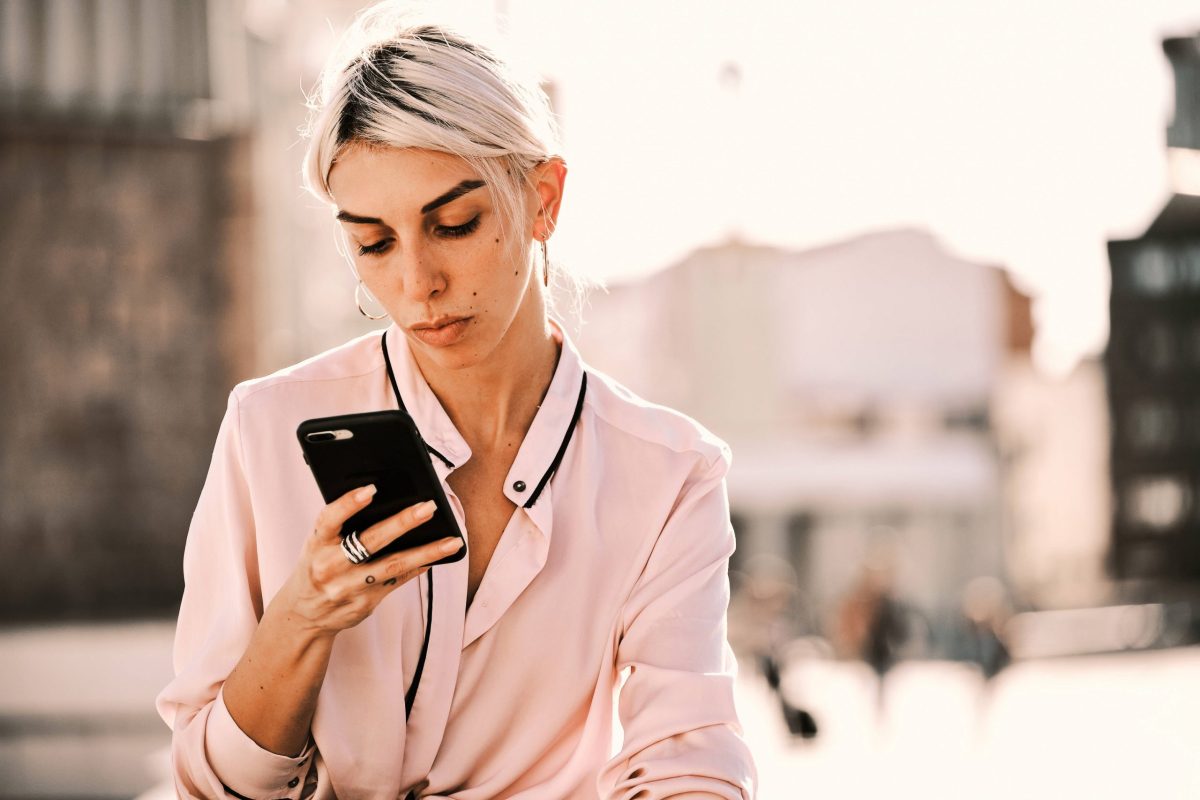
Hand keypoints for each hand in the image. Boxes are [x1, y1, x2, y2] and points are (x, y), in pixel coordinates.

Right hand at [279, 485, 462, 636]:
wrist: (305, 614)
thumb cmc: (318, 566)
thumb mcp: (318, 544)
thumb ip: (342, 526)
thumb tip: (384, 498)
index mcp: (316, 545)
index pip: (329, 520)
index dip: (348, 504)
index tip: (371, 489)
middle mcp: (331, 566)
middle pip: (370, 542)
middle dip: (402, 523)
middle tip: (428, 507)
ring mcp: (350, 586)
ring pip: (393, 565)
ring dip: (426, 552)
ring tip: (452, 540)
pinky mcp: (367, 602)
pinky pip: (398, 580)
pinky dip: (420, 566)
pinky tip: (438, 555)